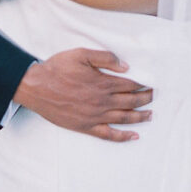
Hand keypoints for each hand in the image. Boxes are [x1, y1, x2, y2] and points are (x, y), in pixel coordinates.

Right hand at [13, 48, 152, 142]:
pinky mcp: (86, 127)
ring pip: (124, 119)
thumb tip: (125, 66)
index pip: (129, 84)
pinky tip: (134, 136)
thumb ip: (104, 58)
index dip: (142, 84)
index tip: (150, 83)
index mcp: (102, 83)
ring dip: (140, 117)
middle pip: (130, 101)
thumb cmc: (57, 68)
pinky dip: (123, 137)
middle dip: (145, 99)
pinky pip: (109, 135)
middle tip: (153, 96)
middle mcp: (102, 102)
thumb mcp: (81, 54)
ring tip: (150, 115)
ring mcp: (95, 117)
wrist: (36, 87)